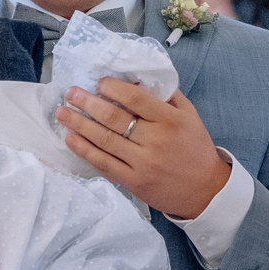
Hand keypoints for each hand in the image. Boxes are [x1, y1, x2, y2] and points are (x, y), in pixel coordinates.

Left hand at [58, 79, 230, 219]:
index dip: (112, 87)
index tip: (98, 82)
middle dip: (87, 102)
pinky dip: (84, 150)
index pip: (135, 98)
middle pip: (114, 118)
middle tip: (71, 93)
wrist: (206, 191)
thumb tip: (136, 78)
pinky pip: (104, 163)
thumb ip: (166, 96)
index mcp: (170, 120)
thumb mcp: (189, 116)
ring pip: (104, 139)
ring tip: (62, 112)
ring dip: (79, 124)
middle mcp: (156, 140)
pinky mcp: (134, 182)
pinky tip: (71, 138)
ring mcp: (143, 163)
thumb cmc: (195, 148)